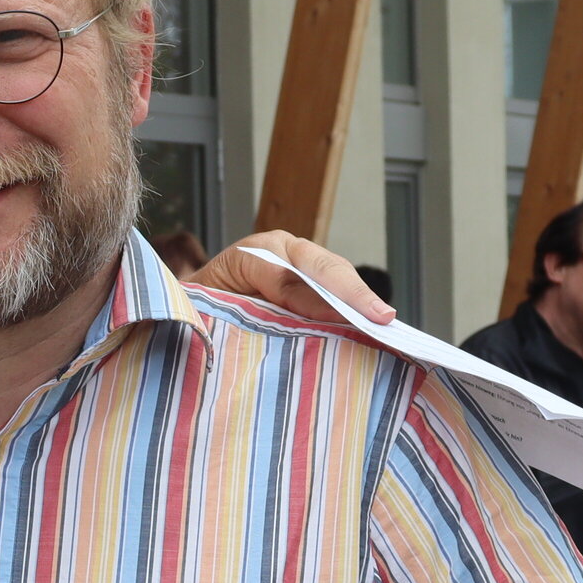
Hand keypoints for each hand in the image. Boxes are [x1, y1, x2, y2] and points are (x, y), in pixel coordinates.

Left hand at [186, 231, 394, 325]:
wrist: (196, 303)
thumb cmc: (202, 307)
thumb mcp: (213, 309)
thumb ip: (242, 313)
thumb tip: (287, 333)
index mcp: (252, 252)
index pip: (286, 275)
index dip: (311, 298)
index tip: (337, 318)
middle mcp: (282, 249)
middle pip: (323, 268)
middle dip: (352, 294)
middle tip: (382, 318)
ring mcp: (302, 261)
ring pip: (337, 277)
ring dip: (360, 301)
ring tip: (386, 323)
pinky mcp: (314, 280)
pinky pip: (338, 291)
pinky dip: (357, 309)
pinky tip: (376, 326)